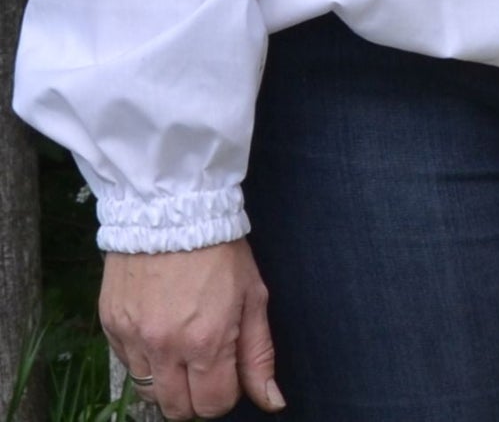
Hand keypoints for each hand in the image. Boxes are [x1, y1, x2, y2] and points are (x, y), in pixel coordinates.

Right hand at [101, 242, 282, 419]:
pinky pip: (128, 366)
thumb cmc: (221, 252)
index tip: (229, 372)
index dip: (226, 395)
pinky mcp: (111, 328)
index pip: (214, 405)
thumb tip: (272, 400)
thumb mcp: (253, 296)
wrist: (172, 212)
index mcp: (207, 341)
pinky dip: (146, 360)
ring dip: (169, 382)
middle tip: (207, 366)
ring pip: (149, 393)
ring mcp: (133, 340)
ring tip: (183, 348)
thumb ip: (259, 354)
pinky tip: (160, 331)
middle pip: (178, 409)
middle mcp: (166, 348)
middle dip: (197, 396)